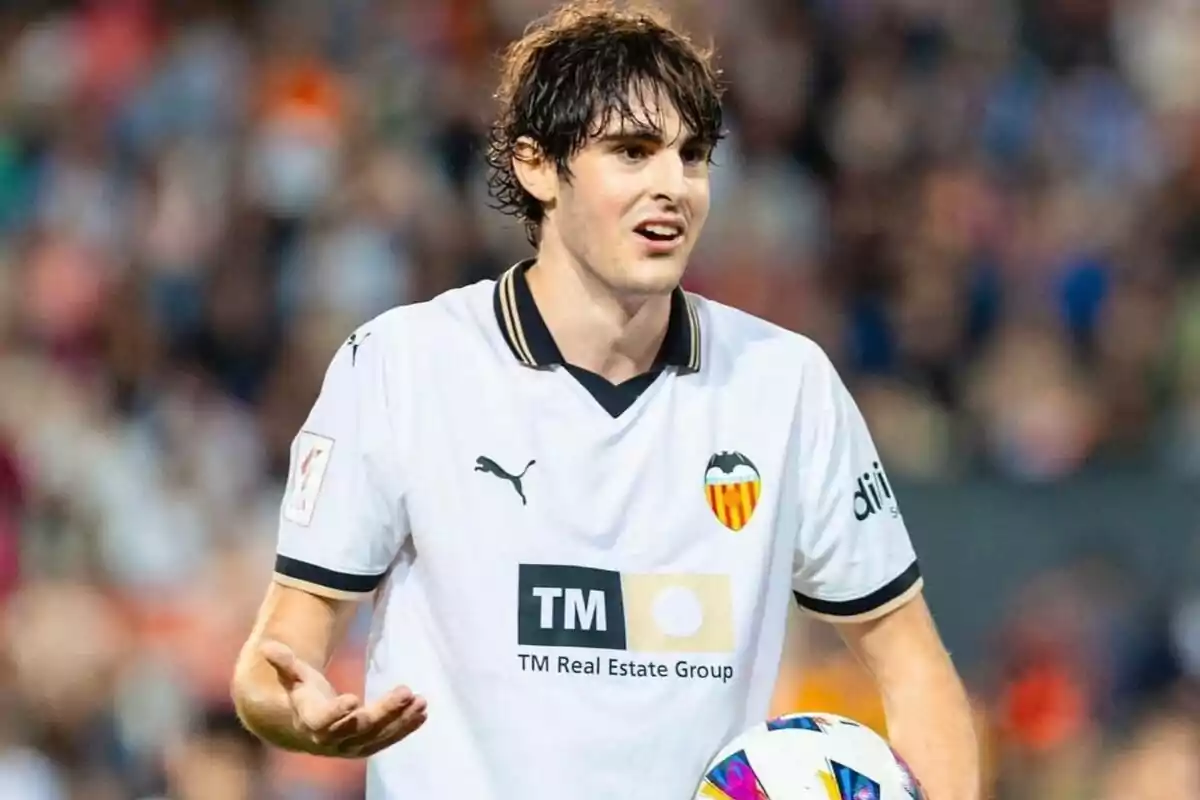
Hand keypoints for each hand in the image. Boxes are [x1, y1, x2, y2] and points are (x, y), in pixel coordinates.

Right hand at [260, 639, 427, 756]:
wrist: (302, 728)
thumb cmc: (300, 696)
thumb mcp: (292, 678)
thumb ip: (284, 663)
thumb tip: (266, 646)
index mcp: (311, 722)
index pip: (323, 721)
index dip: (336, 713)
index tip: (352, 698)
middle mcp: (332, 740)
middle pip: (360, 728)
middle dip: (384, 711)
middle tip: (405, 691)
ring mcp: (351, 746)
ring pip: (378, 736)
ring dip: (401, 720)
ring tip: (420, 701)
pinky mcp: (367, 746)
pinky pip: (388, 739)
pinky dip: (406, 727)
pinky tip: (423, 712)